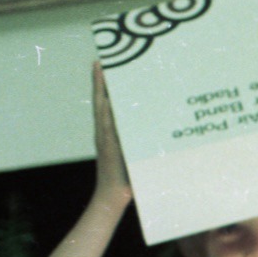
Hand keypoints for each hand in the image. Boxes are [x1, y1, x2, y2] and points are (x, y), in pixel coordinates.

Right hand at [91, 63, 132, 203]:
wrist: (115, 196)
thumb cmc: (128, 176)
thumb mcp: (135, 152)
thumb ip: (140, 138)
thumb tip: (158, 125)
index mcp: (108, 131)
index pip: (105, 103)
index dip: (103, 86)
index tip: (103, 67)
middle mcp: (103, 131)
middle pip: (100, 100)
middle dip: (99, 81)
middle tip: (101, 61)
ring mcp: (103, 137)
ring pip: (101, 108)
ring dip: (101, 90)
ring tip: (102, 70)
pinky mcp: (107, 145)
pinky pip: (106, 125)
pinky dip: (106, 111)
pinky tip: (108, 98)